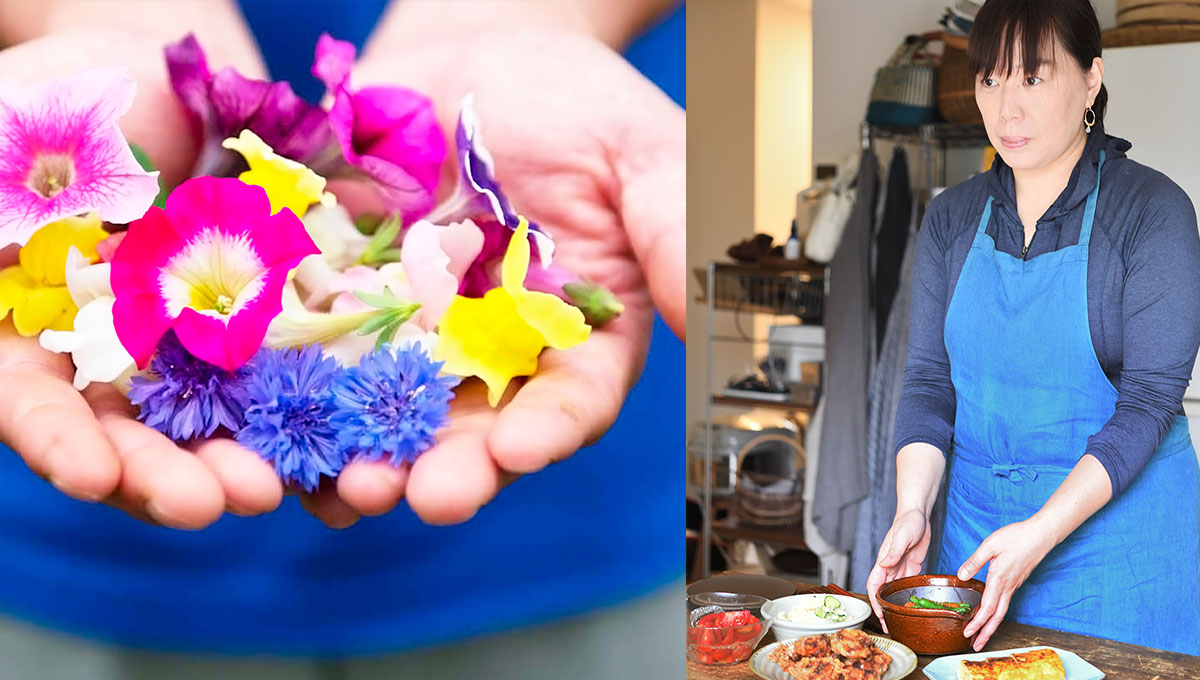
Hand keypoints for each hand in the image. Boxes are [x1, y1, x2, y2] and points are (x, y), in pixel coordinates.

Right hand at [0, 29, 282, 528]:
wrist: (142, 81)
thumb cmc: (48, 107)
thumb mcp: (1, 150)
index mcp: (30, 335)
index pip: (34, 404)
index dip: (60, 441)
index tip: (91, 473)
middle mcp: (109, 360)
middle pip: (131, 436)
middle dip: (166, 473)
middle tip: (208, 502)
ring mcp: (188, 348)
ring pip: (214, 425)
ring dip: (243, 461)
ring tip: (275, 488)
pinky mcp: (262, 327)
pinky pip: (289, 376)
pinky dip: (312, 414)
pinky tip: (341, 446)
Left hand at [313, 27, 683, 527]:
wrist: (474, 50)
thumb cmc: (572, 100)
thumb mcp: (639, 152)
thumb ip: (672, 229)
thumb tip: (710, 314)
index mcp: (577, 333)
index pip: (572, 398)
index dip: (549, 428)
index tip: (521, 447)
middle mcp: (493, 350)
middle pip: (476, 428)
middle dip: (454, 468)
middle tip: (426, 496)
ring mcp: (412, 331)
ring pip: (389, 412)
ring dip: (368, 454)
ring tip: (347, 484)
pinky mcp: (341, 301)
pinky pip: (314, 356)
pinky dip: (293, 397)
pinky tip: (273, 424)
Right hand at [866, 508, 931, 631]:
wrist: (918, 512)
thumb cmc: (908, 521)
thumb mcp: (902, 536)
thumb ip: (893, 552)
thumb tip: (883, 566)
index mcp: (884, 561)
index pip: (874, 585)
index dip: (875, 602)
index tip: (880, 616)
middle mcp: (890, 566)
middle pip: (883, 591)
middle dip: (884, 609)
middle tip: (890, 627)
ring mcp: (900, 566)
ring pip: (895, 589)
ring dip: (896, 604)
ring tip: (901, 620)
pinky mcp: (911, 564)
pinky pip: (908, 583)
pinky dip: (909, 594)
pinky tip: (914, 603)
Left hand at [957, 519, 1055, 650]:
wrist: (1042, 534)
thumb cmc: (1017, 536)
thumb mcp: (991, 545)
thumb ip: (975, 561)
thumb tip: (962, 576)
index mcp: (999, 579)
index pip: (986, 608)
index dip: (976, 623)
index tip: (967, 633)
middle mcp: (1008, 586)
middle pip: (996, 617)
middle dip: (986, 633)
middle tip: (975, 645)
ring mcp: (1014, 585)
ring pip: (1002, 611)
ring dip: (992, 625)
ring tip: (982, 635)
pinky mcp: (1017, 581)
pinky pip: (1006, 602)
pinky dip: (997, 613)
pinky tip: (991, 613)